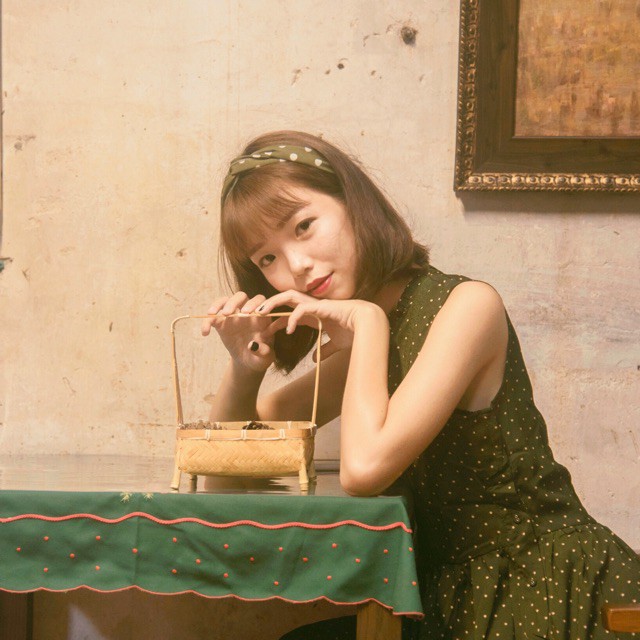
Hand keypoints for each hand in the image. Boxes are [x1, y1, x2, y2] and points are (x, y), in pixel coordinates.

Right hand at [201, 292, 282, 372]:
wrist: (249, 360)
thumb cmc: (261, 356)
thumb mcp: (265, 358)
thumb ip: (263, 351)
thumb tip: (252, 345)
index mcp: (262, 316)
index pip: (260, 301)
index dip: (255, 303)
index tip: (249, 313)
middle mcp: (248, 311)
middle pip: (241, 297)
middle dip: (234, 302)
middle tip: (229, 313)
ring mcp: (234, 315)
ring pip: (226, 301)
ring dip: (219, 305)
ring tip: (212, 314)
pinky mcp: (222, 322)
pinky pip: (213, 317)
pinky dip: (207, 322)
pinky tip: (205, 332)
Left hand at [256, 290, 382, 360]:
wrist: (370, 326)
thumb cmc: (356, 333)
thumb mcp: (336, 345)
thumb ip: (325, 350)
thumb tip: (316, 358)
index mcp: (313, 314)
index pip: (288, 313)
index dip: (274, 322)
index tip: (264, 332)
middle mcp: (312, 306)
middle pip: (284, 300)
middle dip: (267, 306)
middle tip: (251, 316)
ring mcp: (316, 304)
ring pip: (288, 297)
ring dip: (272, 304)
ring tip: (259, 314)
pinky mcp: (322, 307)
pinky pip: (302, 309)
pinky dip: (292, 318)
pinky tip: (287, 330)